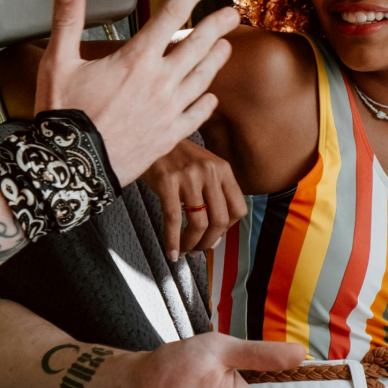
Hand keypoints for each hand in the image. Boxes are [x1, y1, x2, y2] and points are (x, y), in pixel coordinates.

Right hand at [35, 0, 238, 184]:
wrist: (72, 167)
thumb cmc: (63, 114)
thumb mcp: (57, 62)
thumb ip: (68, 19)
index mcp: (136, 60)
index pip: (170, 15)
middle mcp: (159, 82)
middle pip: (196, 46)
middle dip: (217, 25)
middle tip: (231, 13)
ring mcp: (167, 111)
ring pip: (201, 79)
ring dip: (215, 60)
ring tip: (226, 47)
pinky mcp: (167, 137)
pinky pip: (195, 116)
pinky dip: (205, 104)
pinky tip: (210, 98)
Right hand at [144, 139, 248, 260]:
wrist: (149, 135)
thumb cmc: (174, 157)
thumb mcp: (202, 168)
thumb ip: (213, 196)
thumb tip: (216, 237)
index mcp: (222, 169)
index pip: (238, 209)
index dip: (227, 229)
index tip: (215, 237)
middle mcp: (209, 171)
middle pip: (219, 220)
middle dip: (209, 242)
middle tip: (198, 249)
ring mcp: (188, 176)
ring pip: (198, 223)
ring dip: (192, 243)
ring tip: (185, 250)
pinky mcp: (167, 182)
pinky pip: (173, 220)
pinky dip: (173, 241)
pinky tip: (171, 252)